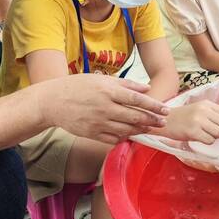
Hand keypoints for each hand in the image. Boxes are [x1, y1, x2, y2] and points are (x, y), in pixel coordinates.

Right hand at [42, 74, 169, 146]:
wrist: (52, 102)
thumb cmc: (78, 86)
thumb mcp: (102, 79)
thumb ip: (126, 84)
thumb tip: (147, 88)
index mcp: (109, 91)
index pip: (137, 100)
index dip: (154, 106)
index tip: (166, 110)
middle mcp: (105, 108)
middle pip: (135, 117)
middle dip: (152, 120)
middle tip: (163, 122)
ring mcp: (99, 123)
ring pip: (126, 130)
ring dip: (141, 130)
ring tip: (150, 128)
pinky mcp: (92, 134)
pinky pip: (113, 139)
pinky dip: (124, 137)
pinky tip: (130, 134)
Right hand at [162, 100, 218, 143]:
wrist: (164, 120)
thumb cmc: (182, 118)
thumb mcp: (198, 110)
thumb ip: (212, 115)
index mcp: (207, 104)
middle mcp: (204, 110)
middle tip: (215, 135)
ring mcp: (198, 120)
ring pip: (218, 133)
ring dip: (214, 138)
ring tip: (204, 135)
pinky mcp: (193, 130)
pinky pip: (209, 140)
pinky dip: (207, 142)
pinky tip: (199, 138)